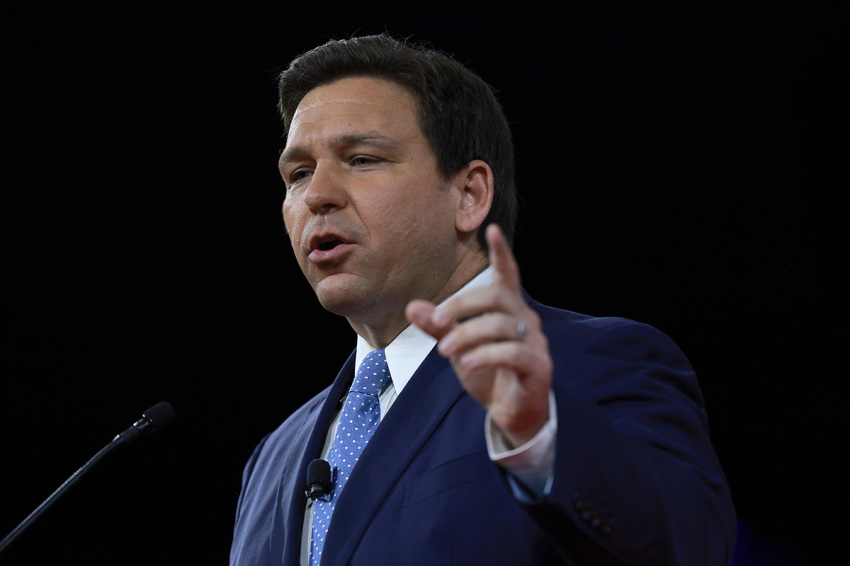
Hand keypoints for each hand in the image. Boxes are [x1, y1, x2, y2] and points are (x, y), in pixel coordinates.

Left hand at [406, 224, 551, 446]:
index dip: (502, 253)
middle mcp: (525, 320)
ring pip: (501, 325)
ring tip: (445, 350)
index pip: (509, 275)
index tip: (492, 229)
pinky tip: (465, 362)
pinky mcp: (538, 366)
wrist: (512, 413)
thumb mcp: (457, 347)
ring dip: (467, 334)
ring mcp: (534, 343)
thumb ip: (439, 327)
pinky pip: (512, 353)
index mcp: (508, 310)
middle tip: (437, 319)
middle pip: (497, 297)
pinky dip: (485, 355)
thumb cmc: (488, 373)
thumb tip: (412, 306)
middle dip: (463, 305)